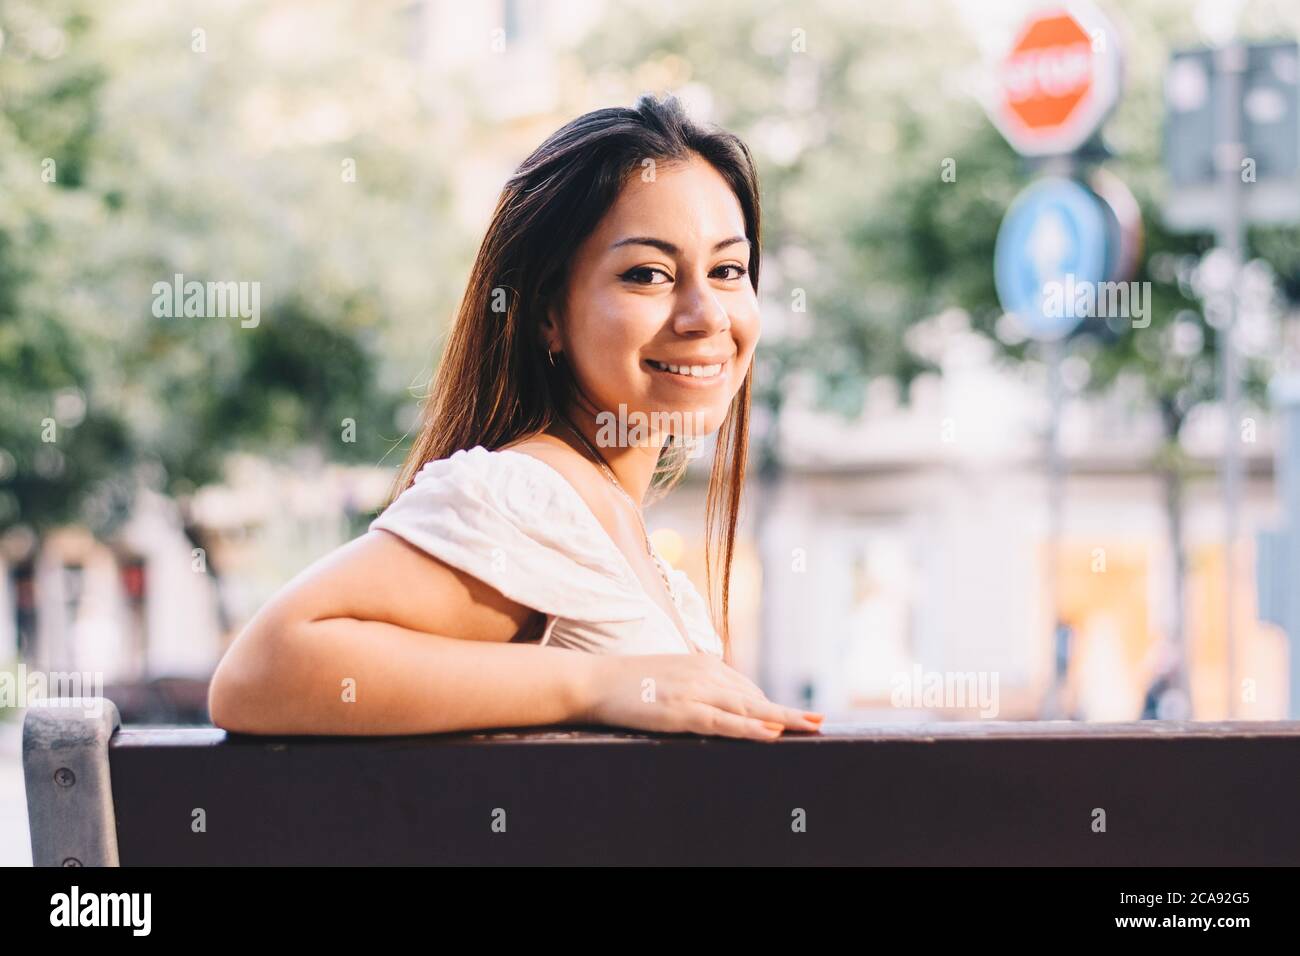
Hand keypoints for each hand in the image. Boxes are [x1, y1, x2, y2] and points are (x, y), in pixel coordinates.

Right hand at [580, 654, 823, 740]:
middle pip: (755, 697)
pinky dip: (752, 730)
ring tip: (810, 727)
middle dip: (788, 712)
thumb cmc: (626, 682)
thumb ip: (692, 685)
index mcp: (702, 665)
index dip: (769, 707)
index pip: (744, 689)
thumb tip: (713, 702)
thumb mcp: (667, 676)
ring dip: (783, 719)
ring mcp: (696, 692)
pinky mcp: (683, 711)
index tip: (791, 719)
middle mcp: (705, 674)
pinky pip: (725, 723)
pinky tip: (773, 735)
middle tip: (819, 721)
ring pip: (749, 709)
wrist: (594, 680)